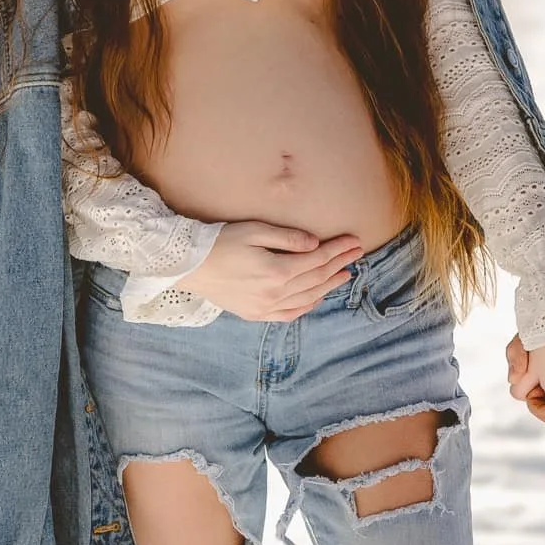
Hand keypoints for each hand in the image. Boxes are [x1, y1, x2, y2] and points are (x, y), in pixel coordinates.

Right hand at [181, 222, 361, 322]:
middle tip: (357, 254)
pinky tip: (316, 298)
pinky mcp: (254, 314)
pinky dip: (307, 306)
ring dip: (328, 286)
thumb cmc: (219, 242)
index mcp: (276, 272)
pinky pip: (289, 314)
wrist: (187, 265)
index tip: (354, 242)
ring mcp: (264, 307)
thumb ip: (287, 238)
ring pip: (307, 298)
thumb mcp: (254, 230)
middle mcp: (274, 294)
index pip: (317, 260)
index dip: (338, 250)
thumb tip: (314, 244)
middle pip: (316, 279)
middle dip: (339, 265)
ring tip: (344, 274)